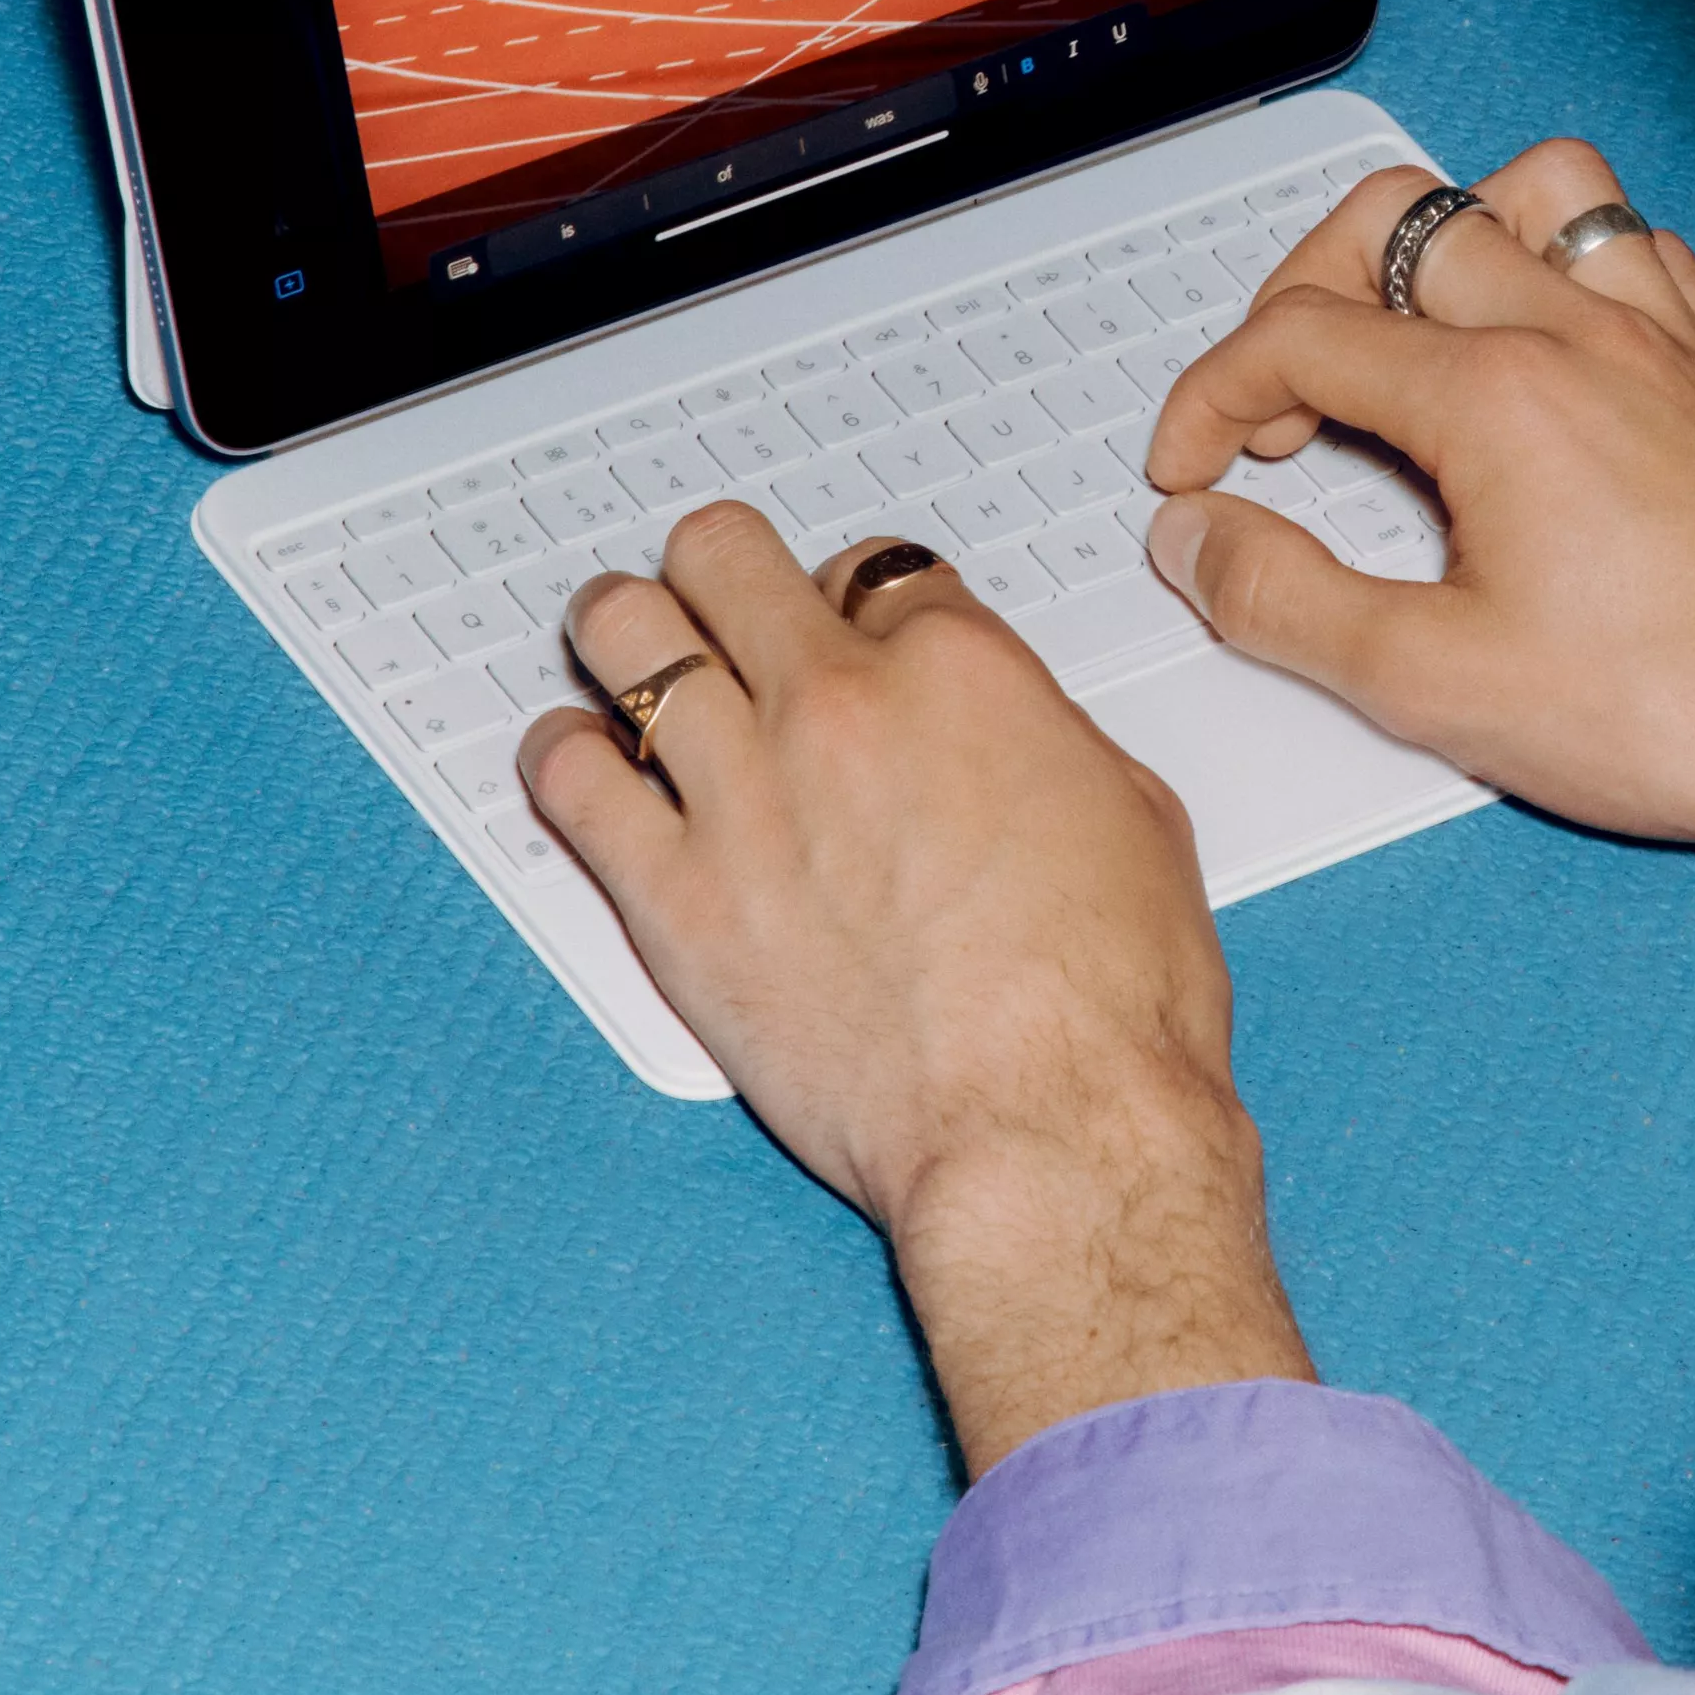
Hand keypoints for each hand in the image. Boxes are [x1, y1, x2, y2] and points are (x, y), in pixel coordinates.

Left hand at [513, 504, 1303, 1469]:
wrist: (1053, 1135)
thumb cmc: (1109, 1013)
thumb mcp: (1133, 818)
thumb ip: (1042, 739)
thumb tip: (1003, 733)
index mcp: (960, 672)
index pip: (873, 571)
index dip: (856, 598)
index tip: (845, 627)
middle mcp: (839, 708)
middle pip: (727, 559)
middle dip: (720, 571)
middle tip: (716, 601)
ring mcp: (744, 795)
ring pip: (627, 633)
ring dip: (622, 630)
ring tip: (621, 646)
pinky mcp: (675, 899)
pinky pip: (569, 779)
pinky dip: (561, 754)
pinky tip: (577, 760)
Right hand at [1139, 146, 1694, 996]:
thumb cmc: (1673, 710)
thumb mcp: (1432, 686)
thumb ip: (1286, 602)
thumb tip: (1200, 543)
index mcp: (1497, 398)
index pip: (1297, 337)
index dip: (1210, 396)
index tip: (1193, 469)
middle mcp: (1584, 333)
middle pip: (1397, 219)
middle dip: (1303, 287)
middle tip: (1286, 390)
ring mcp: (1672, 335)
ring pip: (1539, 189)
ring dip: (1452, 234)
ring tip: (1417, 326)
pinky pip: (1645, 243)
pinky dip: (1573, 261)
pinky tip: (1554, 341)